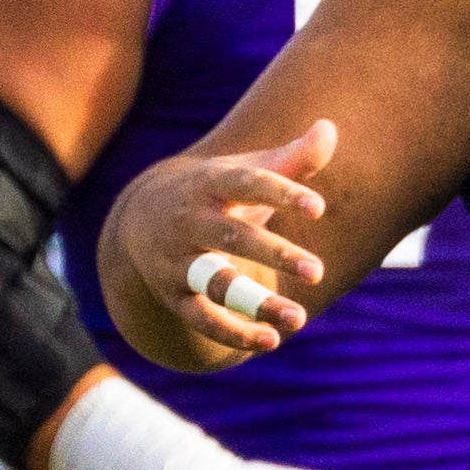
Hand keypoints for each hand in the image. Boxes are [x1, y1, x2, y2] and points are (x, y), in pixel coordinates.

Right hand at [107, 120, 340, 365]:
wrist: (140, 220)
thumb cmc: (214, 192)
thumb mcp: (245, 170)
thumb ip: (292, 158)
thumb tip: (328, 129)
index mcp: (210, 184)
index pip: (246, 185)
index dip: (281, 195)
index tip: (319, 209)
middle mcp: (189, 222)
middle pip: (232, 238)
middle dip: (273, 254)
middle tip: (317, 271)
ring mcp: (177, 261)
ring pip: (216, 283)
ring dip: (254, 302)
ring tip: (298, 319)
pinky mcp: (173, 294)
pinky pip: (201, 318)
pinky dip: (233, 333)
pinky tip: (271, 341)